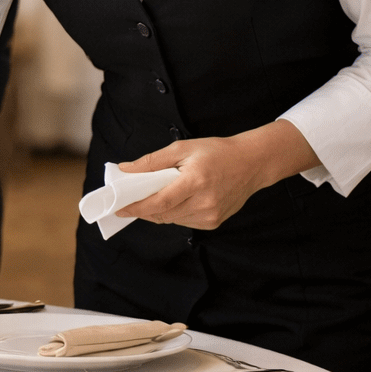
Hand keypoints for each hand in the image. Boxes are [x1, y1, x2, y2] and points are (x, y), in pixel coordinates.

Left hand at [115, 120, 317, 229]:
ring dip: (157, 211)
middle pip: (163, 214)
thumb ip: (152, 161)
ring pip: (172, 220)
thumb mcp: (182, 148)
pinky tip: (175, 200)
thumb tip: (125, 170)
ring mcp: (210, 216)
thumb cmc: (217, 152)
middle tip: (128, 200)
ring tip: (152, 196)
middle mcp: (204, 203)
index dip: (137, 207)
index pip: (159, 202)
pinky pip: (184, 221)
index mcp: (195, 182)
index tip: (119, 207)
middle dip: (142, 208)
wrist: (251, 163)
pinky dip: (173, 213)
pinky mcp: (214, 222)